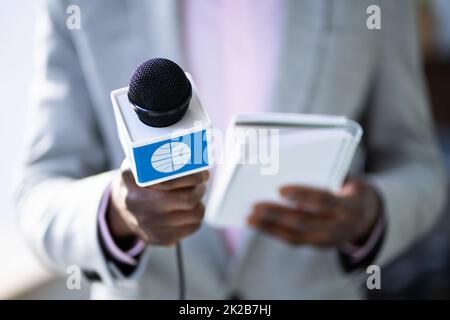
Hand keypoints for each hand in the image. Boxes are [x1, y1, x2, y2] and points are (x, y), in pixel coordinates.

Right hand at [107, 161, 208, 246]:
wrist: (121, 210)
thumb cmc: (138, 181)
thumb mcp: (139, 163)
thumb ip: (158, 156)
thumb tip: (194, 158)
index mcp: (132, 178)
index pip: (171, 179)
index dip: (192, 175)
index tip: (202, 172)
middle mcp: (137, 204)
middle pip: (188, 198)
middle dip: (200, 187)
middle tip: (201, 180)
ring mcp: (148, 225)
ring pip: (195, 213)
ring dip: (199, 201)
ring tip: (194, 193)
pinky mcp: (159, 238)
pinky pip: (194, 226)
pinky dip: (196, 215)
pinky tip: (187, 208)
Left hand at [247, 178, 381, 246]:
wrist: (368, 217)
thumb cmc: (350, 190)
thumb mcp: (348, 179)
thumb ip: (327, 175)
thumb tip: (288, 165)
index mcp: (350, 206)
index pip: (324, 200)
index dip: (303, 195)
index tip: (280, 189)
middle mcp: (340, 227)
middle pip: (304, 221)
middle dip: (277, 214)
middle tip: (254, 206)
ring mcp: (329, 240)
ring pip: (295, 235)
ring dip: (269, 226)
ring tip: (249, 218)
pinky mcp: (317, 245)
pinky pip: (293, 240)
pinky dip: (273, 232)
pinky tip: (258, 224)